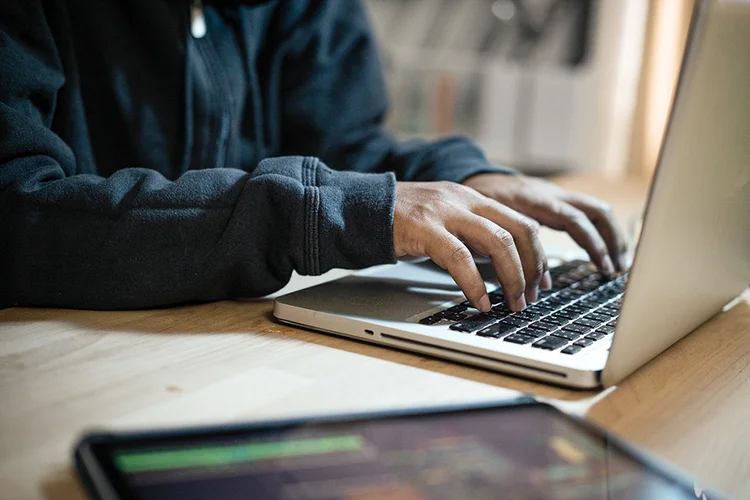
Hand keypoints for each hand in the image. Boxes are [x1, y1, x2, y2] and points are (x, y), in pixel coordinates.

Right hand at [393, 181, 552, 312]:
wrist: (363, 208)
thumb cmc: (403, 220)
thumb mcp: (447, 220)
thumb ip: (473, 235)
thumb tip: (501, 267)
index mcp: (475, 198)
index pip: (523, 223)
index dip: (539, 255)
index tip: (541, 282)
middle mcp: (466, 200)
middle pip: (520, 231)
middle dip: (532, 268)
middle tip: (529, 297)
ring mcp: (446, 212)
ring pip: (499, 242)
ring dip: (513, 278)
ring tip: (512, 303)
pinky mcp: (425, 228)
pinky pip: (460, 258)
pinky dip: (475, 284)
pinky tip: (480, 302)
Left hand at [462, 173, 629, 273]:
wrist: (480, 178)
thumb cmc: (481, 201)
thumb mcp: (491, 222)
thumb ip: (514, 245)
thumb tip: (541, 277)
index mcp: (536, 199)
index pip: (575, 219)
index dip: (593, 244)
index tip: (604, 266)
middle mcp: (553, 194)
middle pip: (596, 211)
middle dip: (613, 240)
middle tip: (619, 268)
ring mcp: (558, 195)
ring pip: (597, 210)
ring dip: (613, 237)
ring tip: (620, 263)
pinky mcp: (559, 200)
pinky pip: (588, 213)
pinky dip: (600, 232)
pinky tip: (606, 251)